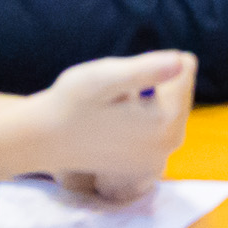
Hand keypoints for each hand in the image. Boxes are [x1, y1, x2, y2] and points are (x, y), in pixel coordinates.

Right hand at [0, 50, 192, 198]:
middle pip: (180, 88)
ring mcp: (160, 159)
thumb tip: (182, 62)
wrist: (42, 140)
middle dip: (152, 83)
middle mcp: (170, 145)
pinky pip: (160, 124)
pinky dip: (142, 117)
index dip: (151, 64)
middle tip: (114, 97)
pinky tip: (113, 125)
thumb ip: (143, 69)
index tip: (123, 80)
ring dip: (146, 100)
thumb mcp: (102, 77)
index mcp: (166, 122)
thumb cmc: (69, 103)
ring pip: (170, 104)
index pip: (184, 67)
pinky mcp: (147, 165)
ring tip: (111, 111)